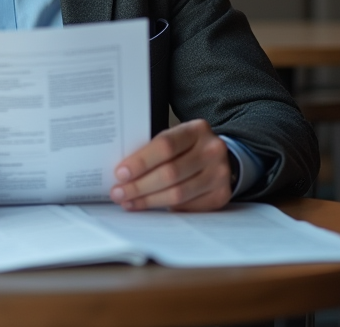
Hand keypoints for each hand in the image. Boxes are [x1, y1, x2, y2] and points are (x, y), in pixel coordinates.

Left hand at [109, 119, 232, 211]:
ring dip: (148, 200)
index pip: (165, 146)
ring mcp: (220, 175)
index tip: (120, 173)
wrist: (219, 158)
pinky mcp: (221, 196)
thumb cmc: (187, 148)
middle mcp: (212, 151)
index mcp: (197, 130)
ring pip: (177, 194)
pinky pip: (187, 207)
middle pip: (170, 173)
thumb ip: (154, 150)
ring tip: (128, 202)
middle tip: (118, 193)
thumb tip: (123, 173)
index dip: (141, 162)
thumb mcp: (175, 138)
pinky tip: (148, 207)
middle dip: (139, 186)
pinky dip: (164, 209)